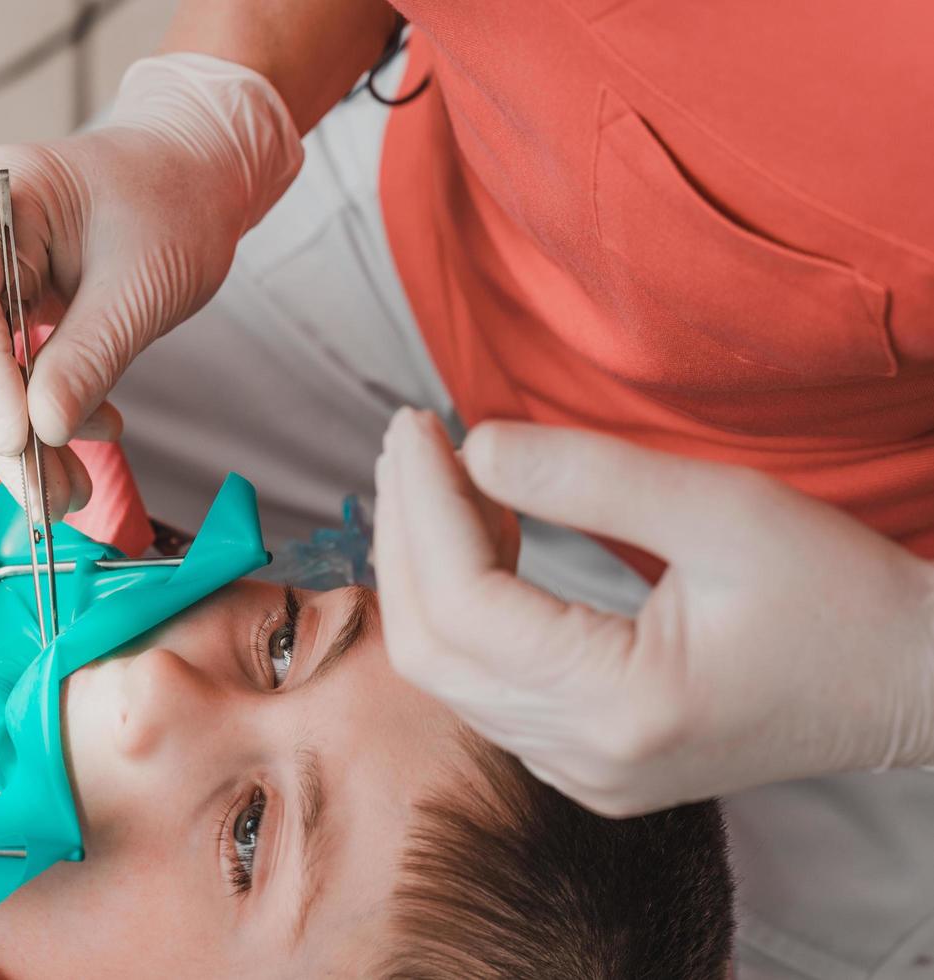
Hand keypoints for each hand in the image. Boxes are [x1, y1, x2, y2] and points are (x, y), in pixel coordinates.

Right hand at [0, 54, 301, 519]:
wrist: (190, 175)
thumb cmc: (174, 205)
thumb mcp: (144, 283)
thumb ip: (90, 355)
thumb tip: (41, 433)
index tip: (18, 440)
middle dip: (2, 428)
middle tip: (51, 499)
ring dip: (21, 438)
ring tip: (75, 492)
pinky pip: (0, 369)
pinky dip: (40, 413)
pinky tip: (91, 434)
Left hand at [375, 409, 933, 815]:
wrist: (910, 683)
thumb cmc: (839, 594)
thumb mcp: (725, 509)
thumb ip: (591, 477)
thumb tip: (470, 447)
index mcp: (622, 706)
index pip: (464, 604)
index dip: (422, 505)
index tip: (416, 424)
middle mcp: (585, 759)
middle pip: (431, 646)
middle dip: (404, 532)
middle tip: (409, 439)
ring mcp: (580, 773)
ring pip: (445, 670)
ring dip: (424, 566)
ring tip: (437, 474)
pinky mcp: (583, 763)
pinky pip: (481, 686)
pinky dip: (460, 606)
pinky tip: (480, 533)